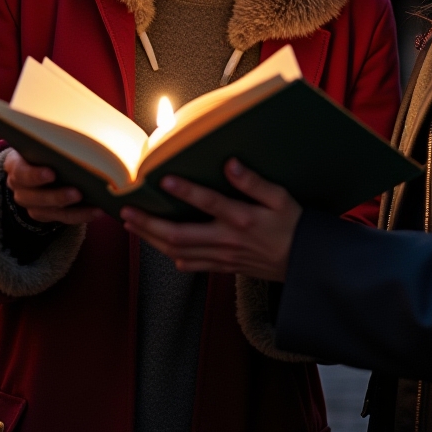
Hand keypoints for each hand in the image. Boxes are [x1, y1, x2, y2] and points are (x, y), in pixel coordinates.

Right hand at [3, 149, 100, 225]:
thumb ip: (52, 142)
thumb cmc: (41, 148)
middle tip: (78, 192)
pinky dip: (81, 215)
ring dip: (74, 210)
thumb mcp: (40, 142)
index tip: (51, 173)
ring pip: (50, 211)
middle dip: (57, 196)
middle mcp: (19, 188)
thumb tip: (79, 140)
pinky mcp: (44, 214)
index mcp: (15, 165)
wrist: (33, 165)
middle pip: (35, 197)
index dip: (35, 175)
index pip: (21, 172)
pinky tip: (98, 210)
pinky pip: (63, 218)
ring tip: (95, 206)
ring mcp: (30, 204)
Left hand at [120, 160, 301, 280]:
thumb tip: (230, 164)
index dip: (186, 191)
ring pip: (178, 252)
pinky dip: (171, 256)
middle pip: (180, 235)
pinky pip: (191, 265)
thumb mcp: (281, 198)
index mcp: (242, 219)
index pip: (209, 203)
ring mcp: (222, 257)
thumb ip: (254, 182)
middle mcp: (227, 240)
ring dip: (151, 239)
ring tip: (132, 225)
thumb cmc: (293, 226)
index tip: (163, 180)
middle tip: (126, 212)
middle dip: (149, 224)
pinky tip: (159, 247)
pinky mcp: (223, 267)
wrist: (305, 264)